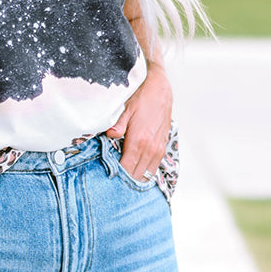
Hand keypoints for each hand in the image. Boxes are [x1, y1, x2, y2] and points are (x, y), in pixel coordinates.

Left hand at [106, 61, 171, 181]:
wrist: (161, 91)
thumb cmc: (142, 100)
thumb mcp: (126, 110)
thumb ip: (117, 126)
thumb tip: (109, 135)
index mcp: (138, 142)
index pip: (126, 169)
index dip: (117, 176)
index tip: (107, 177)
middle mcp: (150, 149)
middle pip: (136, 176)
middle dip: (125, 180)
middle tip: (113, 180)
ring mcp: (158, 150)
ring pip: (146, 175)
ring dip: (135, 177)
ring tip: (123, 178)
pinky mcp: (163, 148)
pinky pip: (153, 168)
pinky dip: (144, 172)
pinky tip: (135, 171)